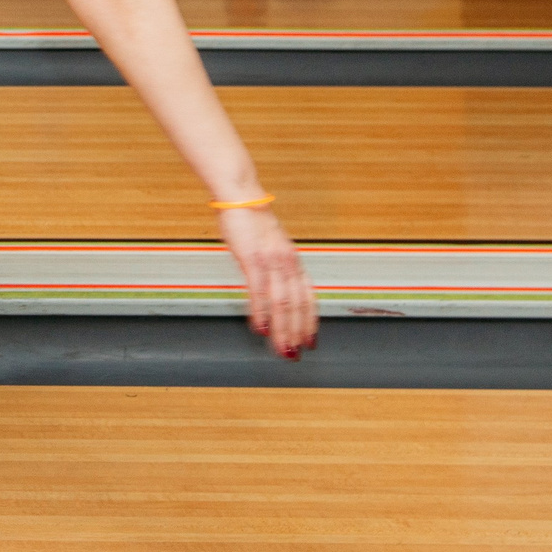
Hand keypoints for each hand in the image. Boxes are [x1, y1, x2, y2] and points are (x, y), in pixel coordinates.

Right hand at [218, 206, 316, 356]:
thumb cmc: (252, 220)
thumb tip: (274, 285)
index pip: (308, 298)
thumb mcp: (271, 245)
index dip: (310, 322)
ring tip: (281, 349)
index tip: (310, 341)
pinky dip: (261, 311)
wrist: (241, 196)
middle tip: (294, 355)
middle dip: (296, 333)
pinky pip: (259, 290)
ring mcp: (271, 261)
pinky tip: (261, 328)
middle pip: (297, 305)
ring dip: (282, 329)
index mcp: (293, 261)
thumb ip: (276, 266)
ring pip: (282, 302)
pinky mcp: (253, 258)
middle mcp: (288, 263)